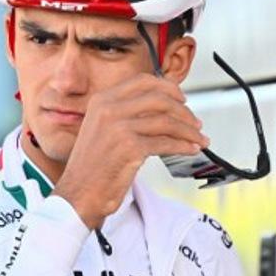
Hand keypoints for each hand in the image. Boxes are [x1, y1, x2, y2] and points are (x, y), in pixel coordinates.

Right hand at [53, 74, 207, 229]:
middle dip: (183, 110)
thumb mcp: (102, 129)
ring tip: (198, 139)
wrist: (77, 194)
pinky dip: (183, 146)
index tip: (182, 99)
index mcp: (102, 100)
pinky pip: (166, 143)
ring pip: (166, 121)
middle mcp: (108, 109)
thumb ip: (125, 114)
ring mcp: (119, 127)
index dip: (168, 88)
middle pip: (159, 98)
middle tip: (195, 122)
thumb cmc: (92, 167)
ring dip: (188, 130)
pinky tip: (190, 149)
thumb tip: (163, 108)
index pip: (143, 81)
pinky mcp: (130, 148)